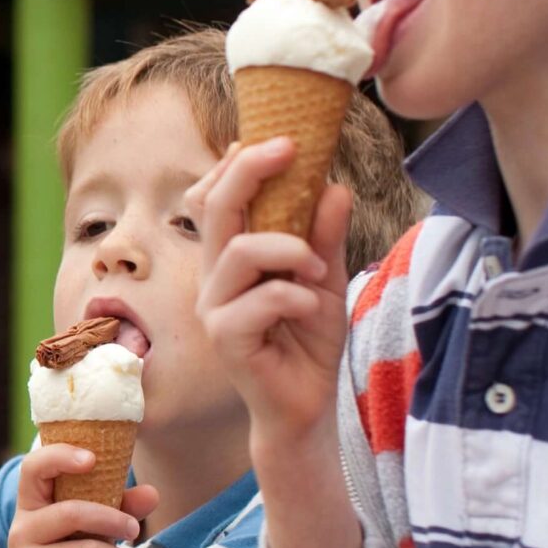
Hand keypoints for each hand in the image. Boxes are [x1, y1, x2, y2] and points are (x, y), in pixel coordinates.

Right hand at [4, 443, 162, 547]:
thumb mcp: (81, 533)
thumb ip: (115, 509)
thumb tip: (153, 493)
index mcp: (31, 507)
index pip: (33, 468)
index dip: (60, 456)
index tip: (92, 458)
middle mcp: (23, 532)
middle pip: (73, 512)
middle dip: (113, 519)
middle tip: (133, 529)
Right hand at [186, 139, 353, 457]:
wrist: (307, 407)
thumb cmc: (308, 341)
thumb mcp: (326, 278)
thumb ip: (324, 235)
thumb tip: (333, 185)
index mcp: (230, 254)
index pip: (214, 196)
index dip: (236, 163)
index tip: (279, 139)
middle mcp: (213, 275)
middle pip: (213, 207)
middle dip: (248, 171)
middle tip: (288, 148)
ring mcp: (214, 307)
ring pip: (238, 251)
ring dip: (288, 248)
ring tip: (318, 267)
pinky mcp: (225, 338)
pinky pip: (259, 301)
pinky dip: (295, 297)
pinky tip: (312, 309)